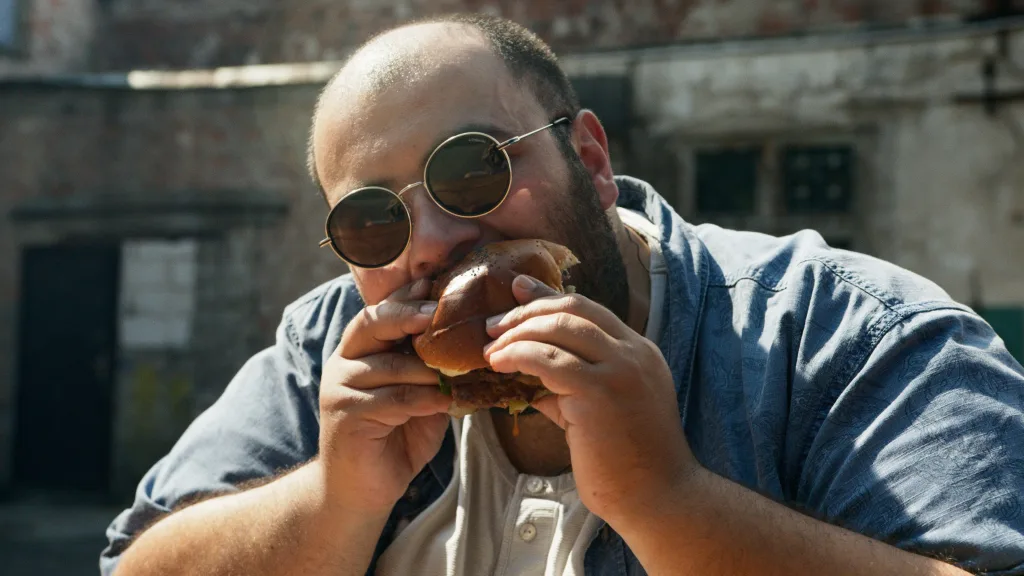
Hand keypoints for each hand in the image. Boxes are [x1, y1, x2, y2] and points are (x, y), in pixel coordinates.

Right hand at [317, 278, 450, 514]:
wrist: (361, 489)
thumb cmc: (395, 437)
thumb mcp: (419, 395)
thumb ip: (433, 369)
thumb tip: (474, 343)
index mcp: (359, 349)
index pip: (380, 311)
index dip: (407, 295)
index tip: (435, 282)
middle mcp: (344, 362)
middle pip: (373, 324)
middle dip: (409, 313)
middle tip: (439, 312)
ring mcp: (340, 387)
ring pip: (390, 365)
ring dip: (428, 369)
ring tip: (458, 372)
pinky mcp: (345, 414)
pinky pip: (392, 399)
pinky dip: (423, 400)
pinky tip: (444, 404)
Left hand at [483, 275, 699, 526]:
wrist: (658, 498)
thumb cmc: (629, 463)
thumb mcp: (603, 411)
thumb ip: (572, 387)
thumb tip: (531, 376)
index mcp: (639, 352)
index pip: (589, 309)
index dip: (548, 297)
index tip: (517, 290)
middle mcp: (633, 352)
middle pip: (572, 309)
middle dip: (526, 311)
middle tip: (493, 325)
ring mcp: (619, 369)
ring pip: (558, 327)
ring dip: (516, 333)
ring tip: (490, 348)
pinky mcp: (598, 392)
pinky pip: (547, 359)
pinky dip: (517, 354)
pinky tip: (499, 363)